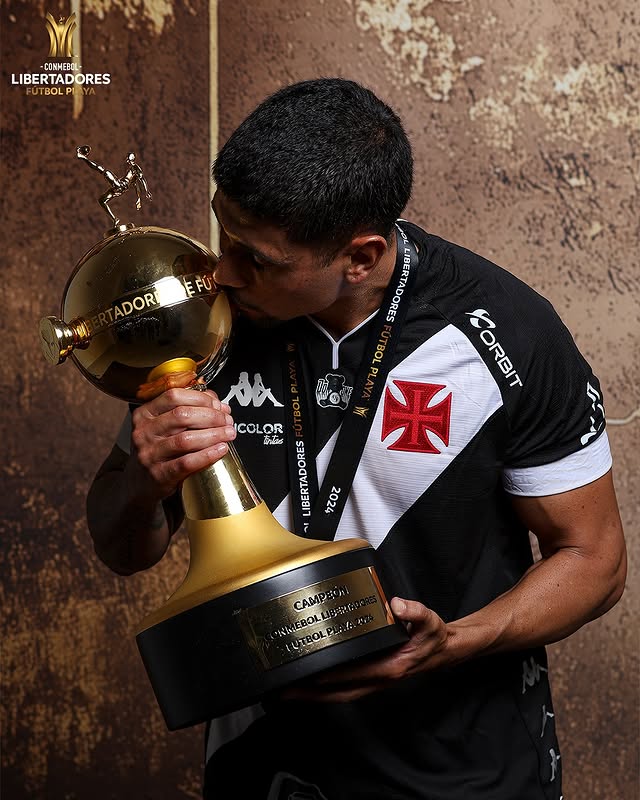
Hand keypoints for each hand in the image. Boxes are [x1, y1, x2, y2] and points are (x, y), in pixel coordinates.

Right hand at [127, 386, 235, 501]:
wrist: (139, 482)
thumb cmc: (157, 449)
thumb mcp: (163, 425)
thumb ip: (187, 409)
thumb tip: (216, 403)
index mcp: (145, 413)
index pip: (174, 396)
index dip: (201, 398)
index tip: (217, 405)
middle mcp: (144, 431)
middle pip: (182, 415)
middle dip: (211, 416)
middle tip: (227, 420)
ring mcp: (150, 454)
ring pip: (186, 439)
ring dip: (213, 434)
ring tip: (229, 434)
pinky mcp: (159, 474)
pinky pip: (187, 462)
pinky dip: (208, 455)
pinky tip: (221, 449)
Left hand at [281, 598, 449, 702]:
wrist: (443, 651)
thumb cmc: (433, 638)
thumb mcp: (430, 622)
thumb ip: (415, 612)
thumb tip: (398, 605)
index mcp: (388, 668)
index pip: (351, 674)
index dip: (329, 675)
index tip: (308, 671)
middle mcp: (378, 679)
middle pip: (338, 693)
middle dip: (311, 694)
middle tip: (284, 690)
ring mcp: (374, 681)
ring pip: (339, 693)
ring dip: (315, 694)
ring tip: (289, 689)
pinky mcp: (372, 677)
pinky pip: (345, 686)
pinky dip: (326, 687)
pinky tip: (312, 680)